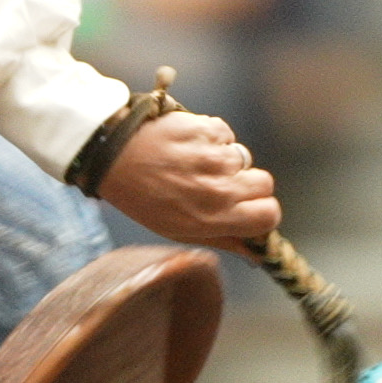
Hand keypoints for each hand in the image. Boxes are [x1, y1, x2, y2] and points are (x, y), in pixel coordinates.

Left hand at [97, 111, 279, 249]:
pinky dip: (213, 138)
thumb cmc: (143, 197)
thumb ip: (223, 239)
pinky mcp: (207, 128)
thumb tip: (256, 253)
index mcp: (214, 217)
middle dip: (249, 185)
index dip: (262, 212)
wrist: (112, 156)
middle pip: (265, 184)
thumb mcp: (177, 230)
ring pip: (244, 158)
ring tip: (195, 163)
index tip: (249, 209)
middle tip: (222, 184)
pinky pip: (226, 135)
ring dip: (226, 161)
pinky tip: (188, 145)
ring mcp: (215, 157)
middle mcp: (220, 188)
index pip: (269, 215)